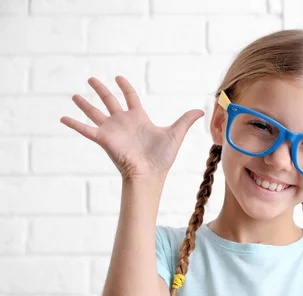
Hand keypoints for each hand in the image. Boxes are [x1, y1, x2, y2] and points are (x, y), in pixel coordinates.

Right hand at [60, 76, 204, 180]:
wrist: (150, 174)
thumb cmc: (162, 157)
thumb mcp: (175, 133)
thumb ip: (186, 120)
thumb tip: (202, 111)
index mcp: (138, 118)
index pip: (130, 98)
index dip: (125, 87)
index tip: (118, 77)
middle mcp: (123, 122)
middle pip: (109, 101)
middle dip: (101, 89)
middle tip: (91, 79)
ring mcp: (112, 130)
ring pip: (95, 112)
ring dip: (84, 104)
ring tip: (74, 95)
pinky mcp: (103, 139)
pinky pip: (86, 129)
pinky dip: (74, 123)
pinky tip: (62, 117)